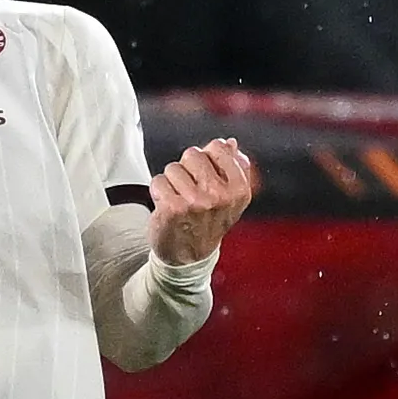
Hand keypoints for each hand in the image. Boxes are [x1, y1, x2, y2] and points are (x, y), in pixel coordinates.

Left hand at [148, 138, 256, 262]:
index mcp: (239, 189)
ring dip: (172, 182)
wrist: (190, 256)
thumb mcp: (230, 197)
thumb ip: (233, 167)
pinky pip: (158, 181)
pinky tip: (167, 206)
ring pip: (173, 168)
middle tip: (191, 190)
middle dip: (187, 168)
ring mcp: (195, 202)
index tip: (206, 175)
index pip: (217, 147)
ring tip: (180, 199)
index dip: (206, 157)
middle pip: (192, 154)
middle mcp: (219, 195)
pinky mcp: (172, 208)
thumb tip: (230, 142)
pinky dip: (159, 191)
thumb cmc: (209, 221)